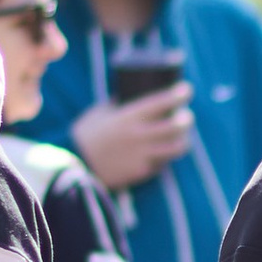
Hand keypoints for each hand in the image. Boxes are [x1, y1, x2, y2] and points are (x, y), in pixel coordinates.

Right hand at [76, 87, 194, 187]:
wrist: (74, 165)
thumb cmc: (85, 135)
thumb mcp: (99, 112)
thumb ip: (117, 104)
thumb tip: (128, 94)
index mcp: (129, 116)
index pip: (162, 102)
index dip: (179, 94)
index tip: (187, 90)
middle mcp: (139, 135)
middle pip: (176, 125)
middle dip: (187, 119)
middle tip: (186, 116)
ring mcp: (142, 155)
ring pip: (176, 147)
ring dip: (183, 140)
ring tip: (181, 137)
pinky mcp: (141, 172)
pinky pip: (162, 163)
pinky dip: (166, 157)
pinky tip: (164, 153)